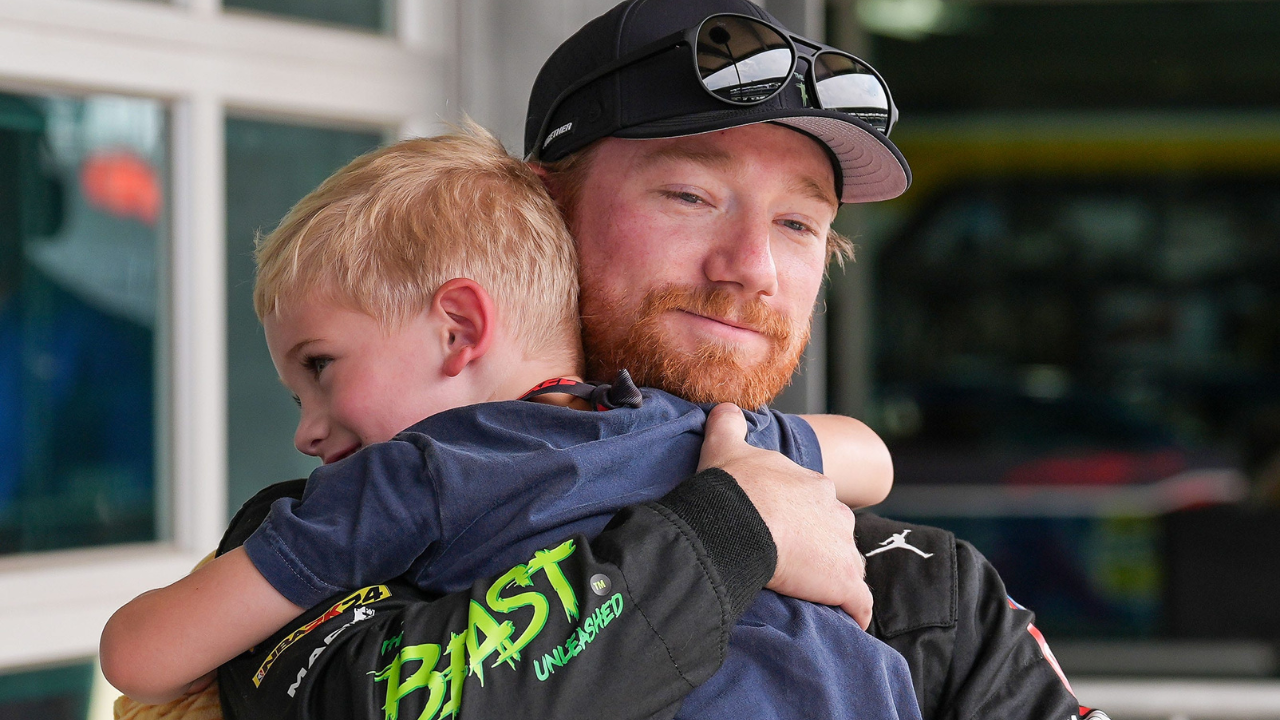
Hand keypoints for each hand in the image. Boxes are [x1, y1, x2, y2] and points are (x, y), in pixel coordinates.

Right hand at [698, 403, 872, 628]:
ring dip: (834, 578)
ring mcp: (843, 547)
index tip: (783, 532)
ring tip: (812, 594)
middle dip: (822, 549)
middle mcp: (836, 512)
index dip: (801, 520)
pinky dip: (854, 612)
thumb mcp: (725, 445)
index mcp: (815, 485)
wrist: (736, 521)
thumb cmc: (731, 486)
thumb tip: (724, 407)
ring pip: (848, 566)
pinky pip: (859, 603)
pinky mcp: (844, 581)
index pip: (818, 505)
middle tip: (793, 564)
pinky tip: (844, 620)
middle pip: (836, 534)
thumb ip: (728, 424)